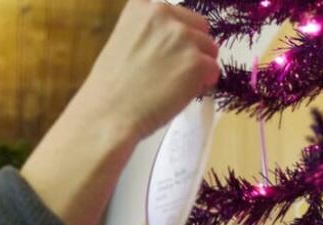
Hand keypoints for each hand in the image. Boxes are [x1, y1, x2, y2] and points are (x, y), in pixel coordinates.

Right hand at [72, 0, 220, 141]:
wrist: (108, 115)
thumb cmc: (111, 88)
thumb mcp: (123, 42)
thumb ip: (149, 34)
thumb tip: (173, 45)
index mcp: (143, 6)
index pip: (178, 15)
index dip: (176, 37)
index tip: (166, 55)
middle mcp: (164, 14)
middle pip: (200, 28)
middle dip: (194, 48)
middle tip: (173, 72)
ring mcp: (182, 38)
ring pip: (210, 50)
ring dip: (199, 68)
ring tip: (173, 86)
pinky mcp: (196, 63)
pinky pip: (214, 72)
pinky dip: (203, 85)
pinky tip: (179, 95)